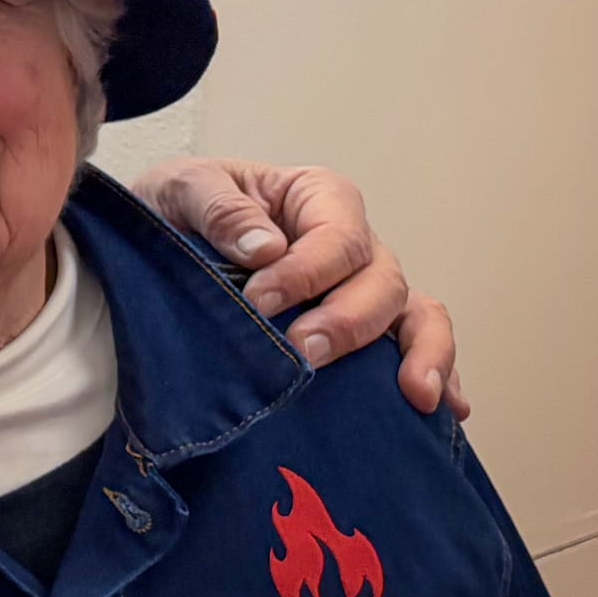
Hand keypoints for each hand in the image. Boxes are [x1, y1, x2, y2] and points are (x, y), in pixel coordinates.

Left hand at [131, 157, 465, 419]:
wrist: (156, 245)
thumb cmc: (179, 207)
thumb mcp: (182, 187)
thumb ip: (219, 208)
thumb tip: (267, 248)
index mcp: (316, 198)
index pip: (337, 236)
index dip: (306, 271)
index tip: (260, 301)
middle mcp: (352, 244)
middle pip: (381, 280)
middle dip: (348, 320)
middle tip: (305, 351)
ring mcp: (362, 289)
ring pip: (414, 315)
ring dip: (420, 353)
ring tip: (415, 394)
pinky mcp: (360, 331)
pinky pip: (414, 347)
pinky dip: (437, 373)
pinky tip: (442, 409)